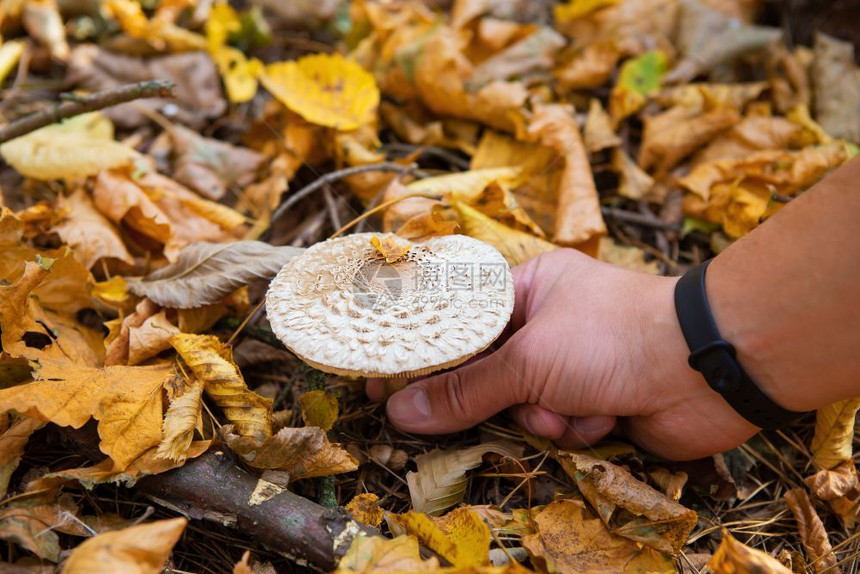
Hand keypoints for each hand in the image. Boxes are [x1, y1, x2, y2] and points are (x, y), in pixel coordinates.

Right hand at [367, 249, 759, 459]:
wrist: (706, 371)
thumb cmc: (613, 336)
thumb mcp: (529, 358)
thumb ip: (465, 390)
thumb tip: (401, 412)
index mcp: (528, 289)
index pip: (456, 318)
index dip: (420, 350)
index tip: (382, 378)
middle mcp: (545, 326)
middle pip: (484, 371)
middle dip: (486, 396)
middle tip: (435, 413)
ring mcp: (570, 368)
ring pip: (520, 407)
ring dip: (542, 415)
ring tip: (568, 405)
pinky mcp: (592, 406)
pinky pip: (556, 427)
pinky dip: (575, 428)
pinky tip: (602, 415)